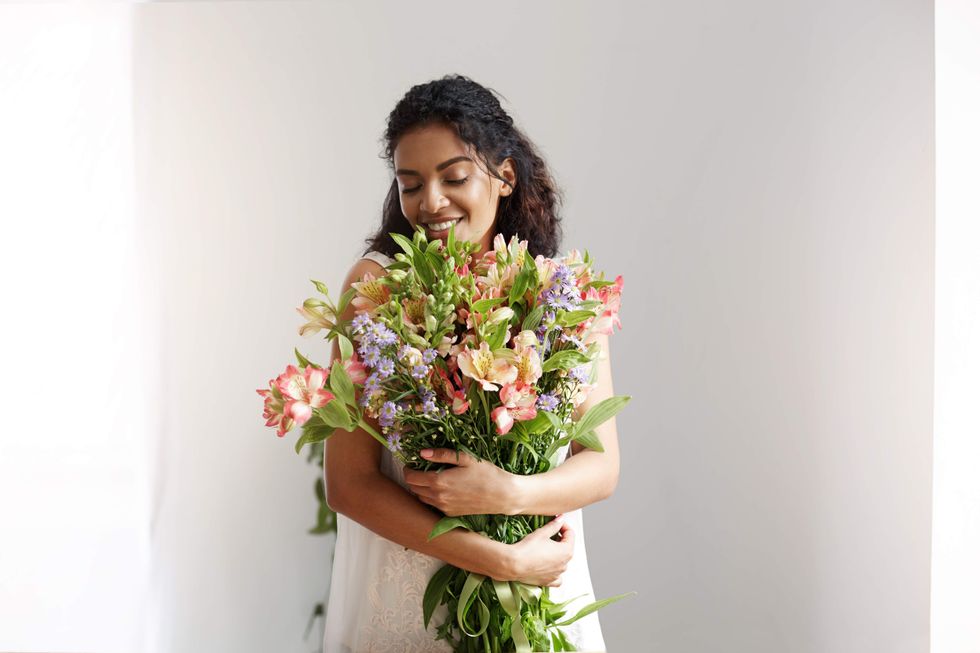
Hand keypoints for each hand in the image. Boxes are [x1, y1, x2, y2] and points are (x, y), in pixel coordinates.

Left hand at [403, 448, 523, 516]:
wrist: (502, 496)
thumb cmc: (486, 473)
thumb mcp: (465, 458)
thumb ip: (442, 455)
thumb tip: (421, 453)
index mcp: (439, 481)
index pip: (411, 477)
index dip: (408, 468)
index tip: (413, 462)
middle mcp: (438, 497)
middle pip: (413, 488)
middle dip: (413, 478)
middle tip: (421, 468)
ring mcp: (443, 507)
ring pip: (421, 497)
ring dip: (421, 488)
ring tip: (431, 477)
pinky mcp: (450, 514)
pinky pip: (433, 505)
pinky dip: (431, 496)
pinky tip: (443, 488)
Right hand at [502, 515, 573, 586]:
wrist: (514, 564)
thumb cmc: (527, 549)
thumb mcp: (542, 533)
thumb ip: (554, 525)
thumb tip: (561, 519)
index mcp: (566, 551)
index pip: (571, 535)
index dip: (563, 526)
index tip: (557, 524)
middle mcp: (564, 564)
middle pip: (567, 548)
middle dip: (560, 540)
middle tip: (549, 534)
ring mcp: (557, 574)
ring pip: (562, 563)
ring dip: (557, 555)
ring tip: (546, 549)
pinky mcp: (548, 581)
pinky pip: (557, 577)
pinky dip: (555, 572)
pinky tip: (548, 566)